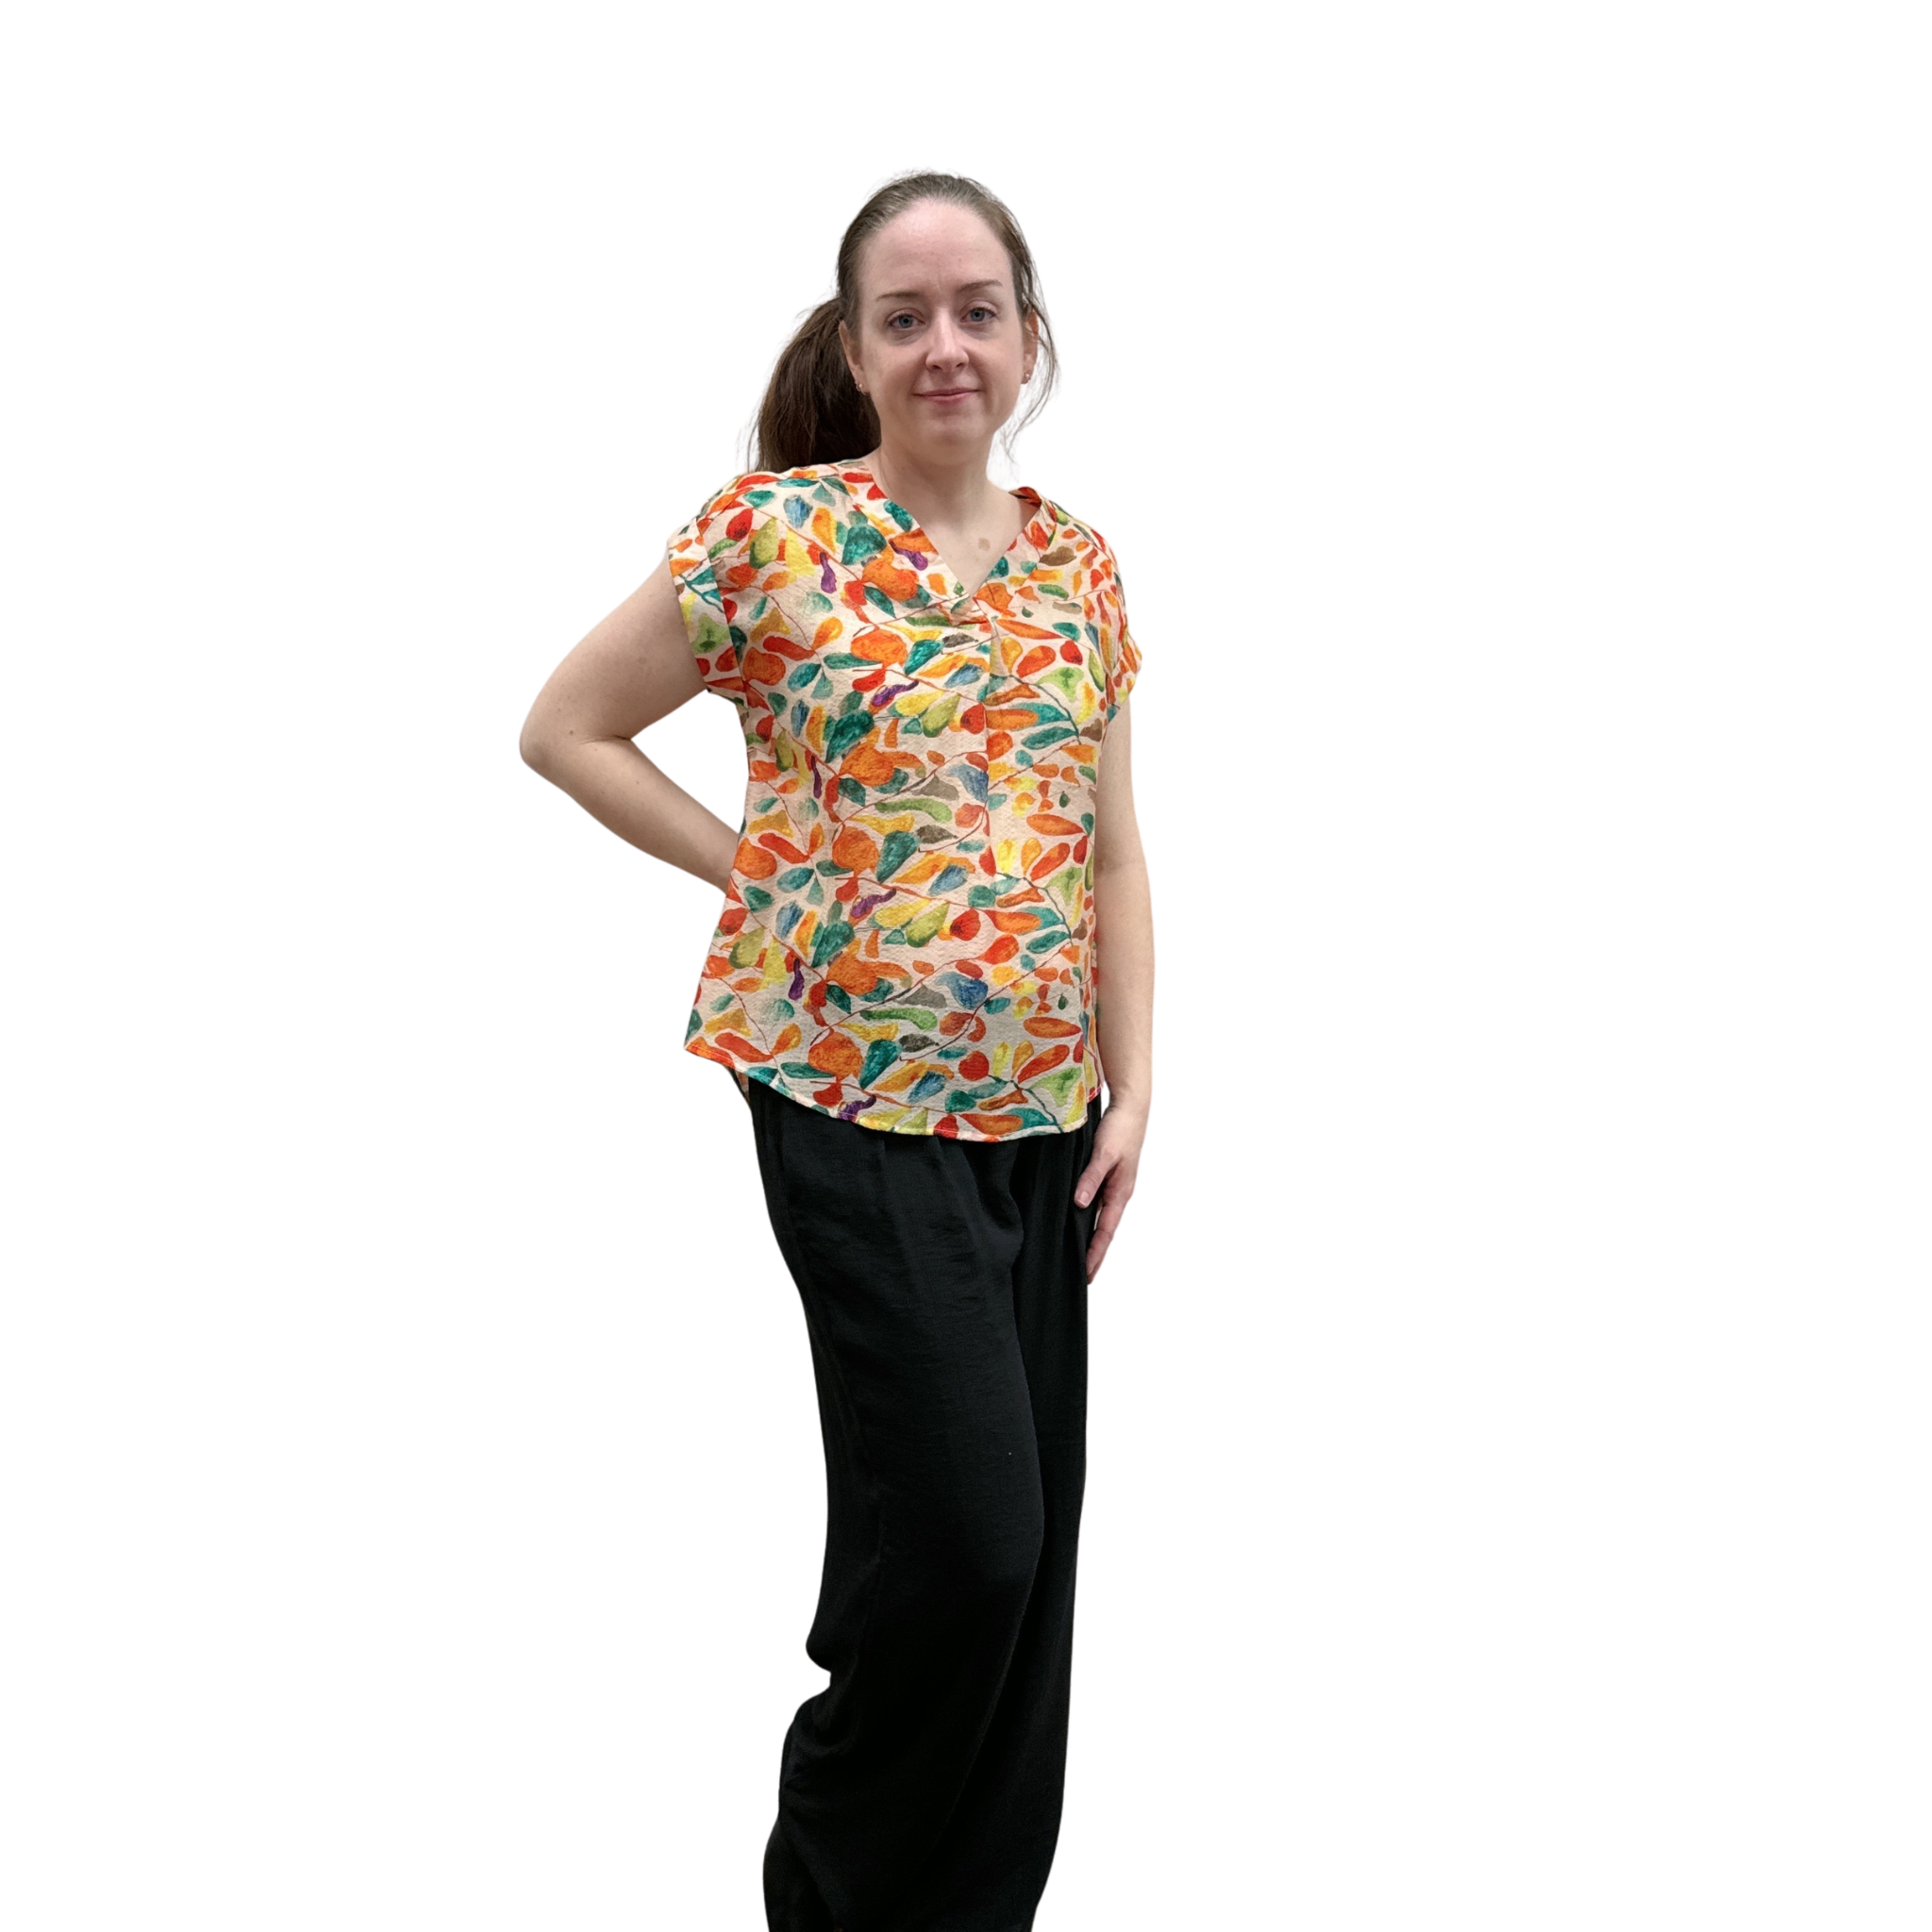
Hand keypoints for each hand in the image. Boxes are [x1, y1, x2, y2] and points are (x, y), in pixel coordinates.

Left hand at [1074, 1099, 1145, 1281]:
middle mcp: (1118, 1193)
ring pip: (1102, 1218)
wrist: (1131, 1107)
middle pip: (1105, 1230)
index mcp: (1120, 1192)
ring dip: (1092, 1237)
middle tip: (1084, 1276)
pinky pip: (1098, 1203)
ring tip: (1080, 1255)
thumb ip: (1091, 1179)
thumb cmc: (1120, 1129)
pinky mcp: (1109, 1175)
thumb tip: (1080, 1205)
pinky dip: (1090, 1218)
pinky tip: (1078, 1221)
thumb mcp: (1103, 1154)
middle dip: (1095, 1253)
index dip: (1095, 1253)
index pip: (1106, 1231)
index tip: (1087, 1274)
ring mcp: (1114, 1185)